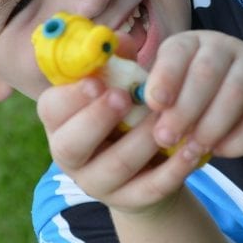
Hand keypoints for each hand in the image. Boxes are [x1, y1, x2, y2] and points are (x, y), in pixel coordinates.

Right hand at [37, 77, 201, 213]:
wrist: (146, 167)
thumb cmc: (128, 113)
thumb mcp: (120, 85)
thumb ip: (118, 61)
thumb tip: (121, 40)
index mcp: (61, 121)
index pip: (51, 108)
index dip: (71, 95)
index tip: (97, 81)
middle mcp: (70, 155)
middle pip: (70, 144)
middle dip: (96, 119)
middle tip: (124, 98)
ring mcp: (97, 183)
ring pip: (115, 166)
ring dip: (142, 141)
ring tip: (167, 121)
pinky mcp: (130, 202)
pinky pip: (149, 189)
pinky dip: (173, 170)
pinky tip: (192, 150)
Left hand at [144, 30, 242, 159]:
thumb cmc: (192, 92)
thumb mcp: (170, 85)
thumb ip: (151, 96)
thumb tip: (123, 110)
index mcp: (190, 43)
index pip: (178, 52)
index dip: (165, 77)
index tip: (154, 104)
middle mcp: (222, 47)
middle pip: (207, 73)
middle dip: (185, 109)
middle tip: (166, 138)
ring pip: (235, 93)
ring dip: (212, 126)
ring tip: (193, 149)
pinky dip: (237, 140)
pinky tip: (219, 151)